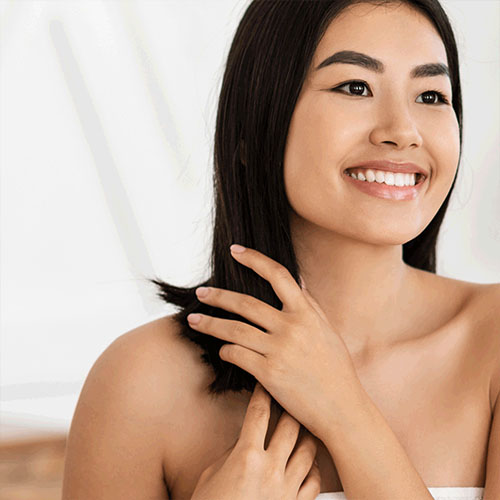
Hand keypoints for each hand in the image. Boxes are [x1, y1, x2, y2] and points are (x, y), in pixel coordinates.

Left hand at [187, 244, 360, 438]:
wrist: (341, 407)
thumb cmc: (335, 368)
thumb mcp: (327, 330)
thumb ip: (309, 305)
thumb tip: (296, 281)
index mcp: (307, 313)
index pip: (278, 275)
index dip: (254, 259)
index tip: (235, 250)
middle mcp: (292, 327)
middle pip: (245, 303)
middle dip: (218, 296)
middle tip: (200, 293)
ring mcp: (279, 350)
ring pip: (234, 330)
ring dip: (209, 324)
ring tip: (193, 320)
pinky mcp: (269, 374)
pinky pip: (237, 355)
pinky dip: (225, 350)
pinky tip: (222, 349)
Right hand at [190, 382, 320, 499]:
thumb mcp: (212, 475)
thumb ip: (232, 453)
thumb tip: (246, 441)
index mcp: (246, 456)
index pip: (258, 414)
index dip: (262, 394)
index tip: (265, 384)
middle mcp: (270, 469)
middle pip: (290, 426)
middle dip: (291, 407)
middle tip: (292, 399)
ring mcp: (286, 489)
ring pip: (308, 450)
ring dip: (306, 435)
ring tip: (304, 427)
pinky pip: (314, 481)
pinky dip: (313, 467)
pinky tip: (308, 462)